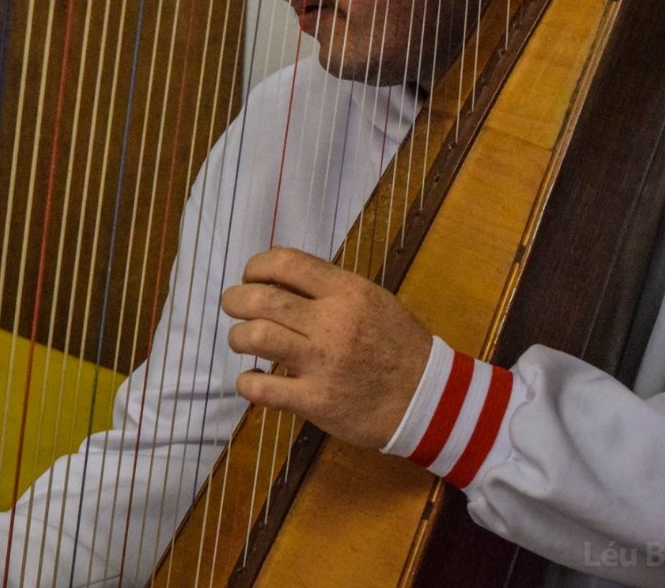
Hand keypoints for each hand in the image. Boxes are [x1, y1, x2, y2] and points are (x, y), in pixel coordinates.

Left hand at [220, 246, 431, 449]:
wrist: (430, 400)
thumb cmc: (397, 345)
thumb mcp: (372, 301)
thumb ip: (327, 288)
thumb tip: (276, 278)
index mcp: (347, 291)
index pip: (285, 262)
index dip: (255, 267)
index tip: (250, 277)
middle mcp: (332, 323)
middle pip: (260, 299)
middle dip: (235, 300)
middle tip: (234, 306)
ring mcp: (323, 363)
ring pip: (256, 337)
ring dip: (238, 337)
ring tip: (242, 341)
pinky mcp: (317, 401)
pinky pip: (263, 389)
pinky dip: (247, 383)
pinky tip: (252, 380)